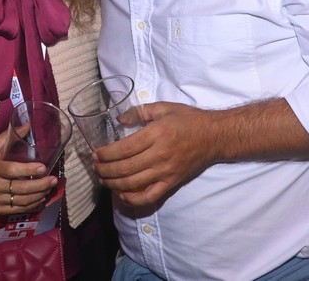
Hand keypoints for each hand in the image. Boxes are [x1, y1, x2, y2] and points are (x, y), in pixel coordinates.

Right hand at [0, 130, 57, 214]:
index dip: (29, 170)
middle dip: (40, 185)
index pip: (12, 170)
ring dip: (39, 195)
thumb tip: (29, 125)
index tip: (43, 167)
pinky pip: (18, 210)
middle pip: (21, 188)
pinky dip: (32, 205)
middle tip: (54, 180)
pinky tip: (41, 199)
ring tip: (50, 188)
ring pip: (22, 200)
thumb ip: (10, 136)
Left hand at [93, 102, 215, 206]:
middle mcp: (160, 155)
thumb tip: (120, 120)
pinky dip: (133, 200)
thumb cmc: (189, 120)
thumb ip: (140, 111)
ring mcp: (166, 172)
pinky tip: (122, 195)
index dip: (106, 154)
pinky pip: (150, 196)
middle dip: (105, 170)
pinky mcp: (171, 183)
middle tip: (94, 167)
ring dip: (113, 184)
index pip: (124, 149)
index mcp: (156, 134)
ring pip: (133, 184)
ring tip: (103, 180)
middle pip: (125, 168)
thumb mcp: (164, 108)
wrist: (214, 136)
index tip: (96, 154)